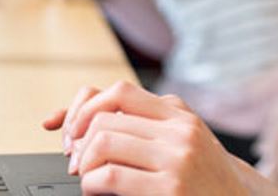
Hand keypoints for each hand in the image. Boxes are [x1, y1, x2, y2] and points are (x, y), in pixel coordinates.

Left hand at [43, 81, 272, 194]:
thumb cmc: (205, 178)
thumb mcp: (183, 140)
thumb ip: (148, 122)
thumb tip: (87, 106)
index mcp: (179, 115)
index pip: (120, 92)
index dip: (86, 107)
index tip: (72, 129)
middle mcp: (179, 131)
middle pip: (106, 119)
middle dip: (79, 141)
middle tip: (75, 162)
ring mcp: (176, 159)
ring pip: (103, 143)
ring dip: (84, 164)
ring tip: (87, 177)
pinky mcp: (170, 189)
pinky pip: (110, 176)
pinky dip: (91, 184)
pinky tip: (96, 191)